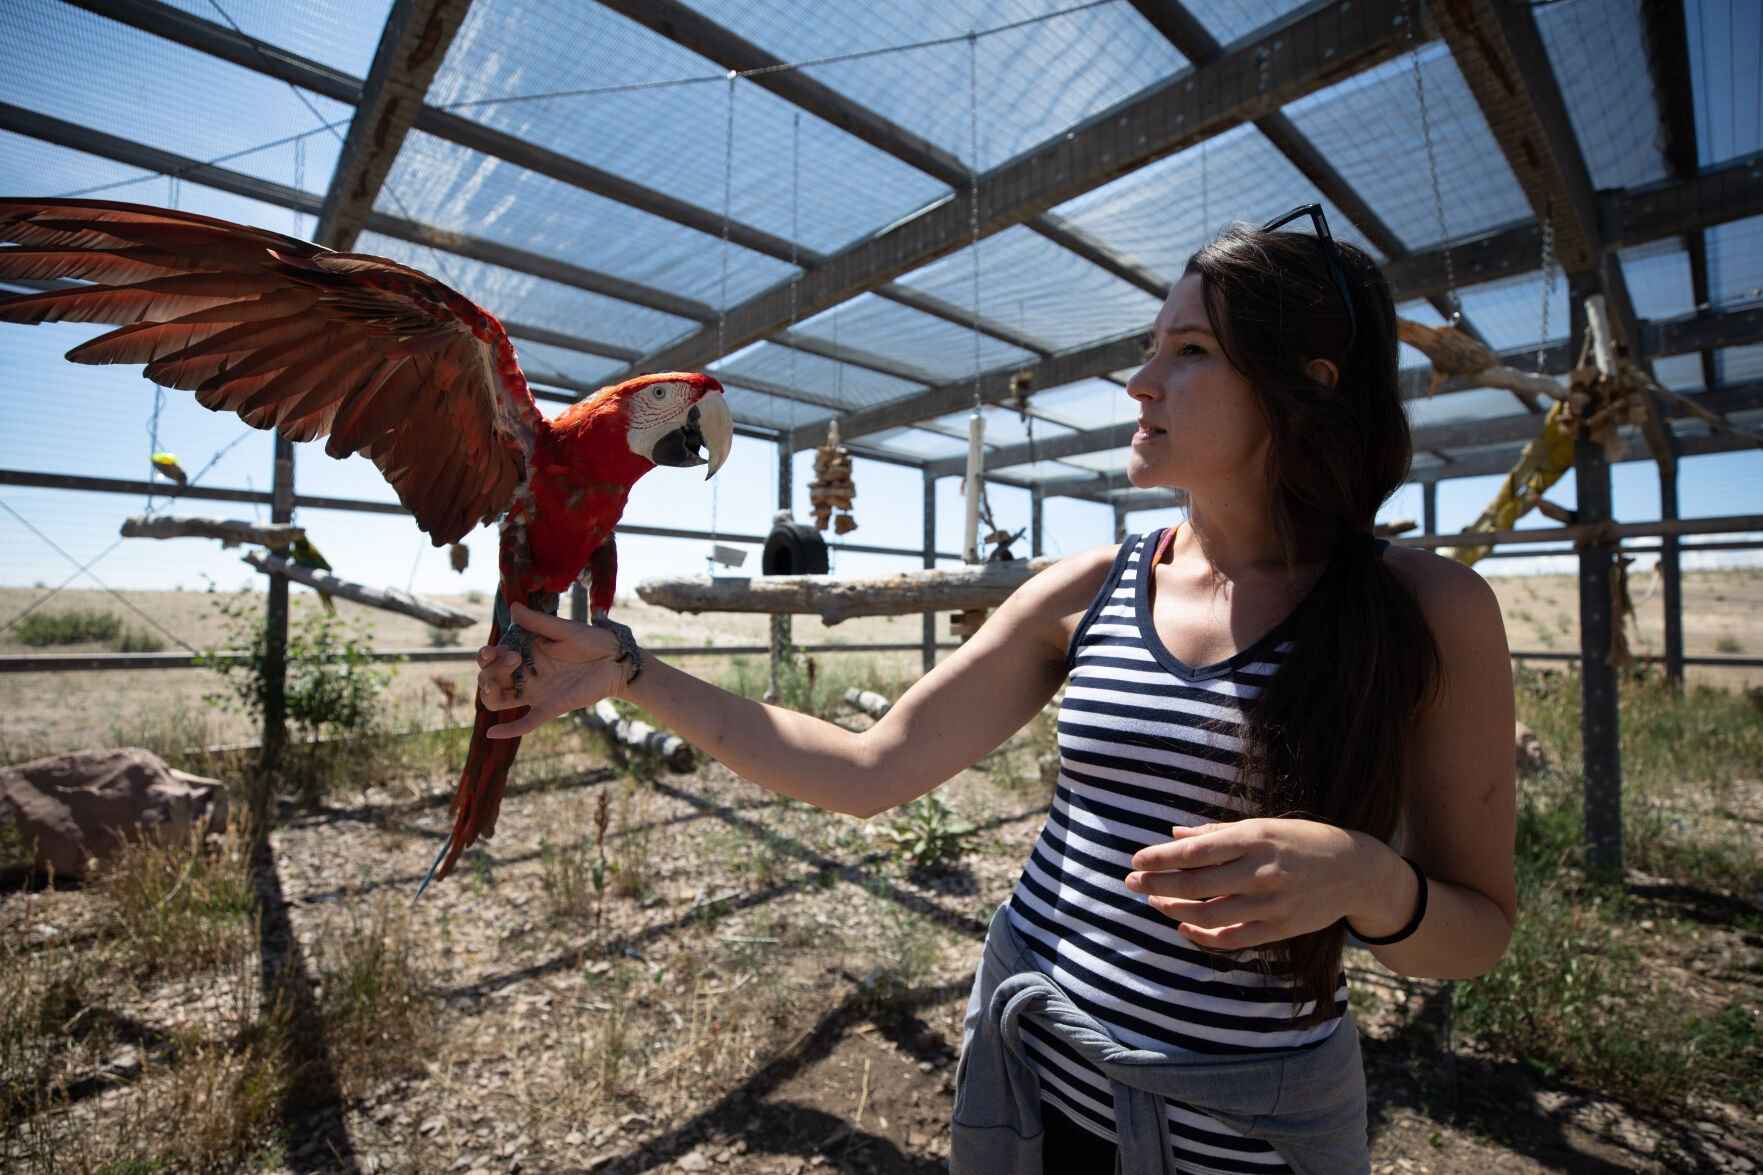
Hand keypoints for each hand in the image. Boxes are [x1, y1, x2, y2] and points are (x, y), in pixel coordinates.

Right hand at [476, 603, 628, 737]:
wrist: (617, 661)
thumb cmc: (591, 641)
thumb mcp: (564, 630)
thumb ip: (538, 623)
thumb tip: (513, 607)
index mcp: (525, 653)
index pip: (494, 657)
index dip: (488, 655)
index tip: (494, 650)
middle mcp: (526, 673)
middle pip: (492, 678)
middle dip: (491, 670)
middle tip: (511, 659)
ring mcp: (536, 692)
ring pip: (501, 699)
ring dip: (490, 694)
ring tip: (493, 687)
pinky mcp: (549, 707)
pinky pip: (526, 722)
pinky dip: (509, 729)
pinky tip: (493, 732)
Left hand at [1124, 818, 1403, 949]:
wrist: (1355, 870)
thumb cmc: (1300, 842)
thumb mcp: (1262, 826)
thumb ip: (1217, 833)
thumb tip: (1175, 834)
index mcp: (1254, 838)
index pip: (1197, 851)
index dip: (1162, 858)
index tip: (1136, 860)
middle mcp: (1261, 870)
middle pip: (1197, 883)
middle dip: (1158, 884)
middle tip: (1131, 883)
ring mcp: (1272, 902)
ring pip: (1211, 912)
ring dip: (1176, 909)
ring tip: (1154, 903)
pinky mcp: (1282, 927)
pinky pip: (1234, 937)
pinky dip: (1205, 935)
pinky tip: (1185, 927)